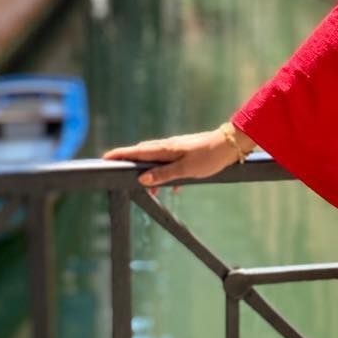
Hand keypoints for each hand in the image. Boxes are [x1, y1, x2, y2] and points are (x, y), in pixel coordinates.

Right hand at [102, 127, 239, 191]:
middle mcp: (169, 146)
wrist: (232, 145)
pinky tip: (174, 187)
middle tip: (119, 173)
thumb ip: (164, 175)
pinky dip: (167, 174)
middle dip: (131, 164)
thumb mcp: (186, 170)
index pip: (137, 151)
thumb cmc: (209, 157)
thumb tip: (143, 180)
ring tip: (150, 191)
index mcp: (166, 149)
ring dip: (152, 174)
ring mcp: (178, 148)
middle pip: (144, 154)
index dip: (121, 155)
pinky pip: (170, 164)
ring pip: (158, 161)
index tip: (105, 158)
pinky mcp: (186, 152)